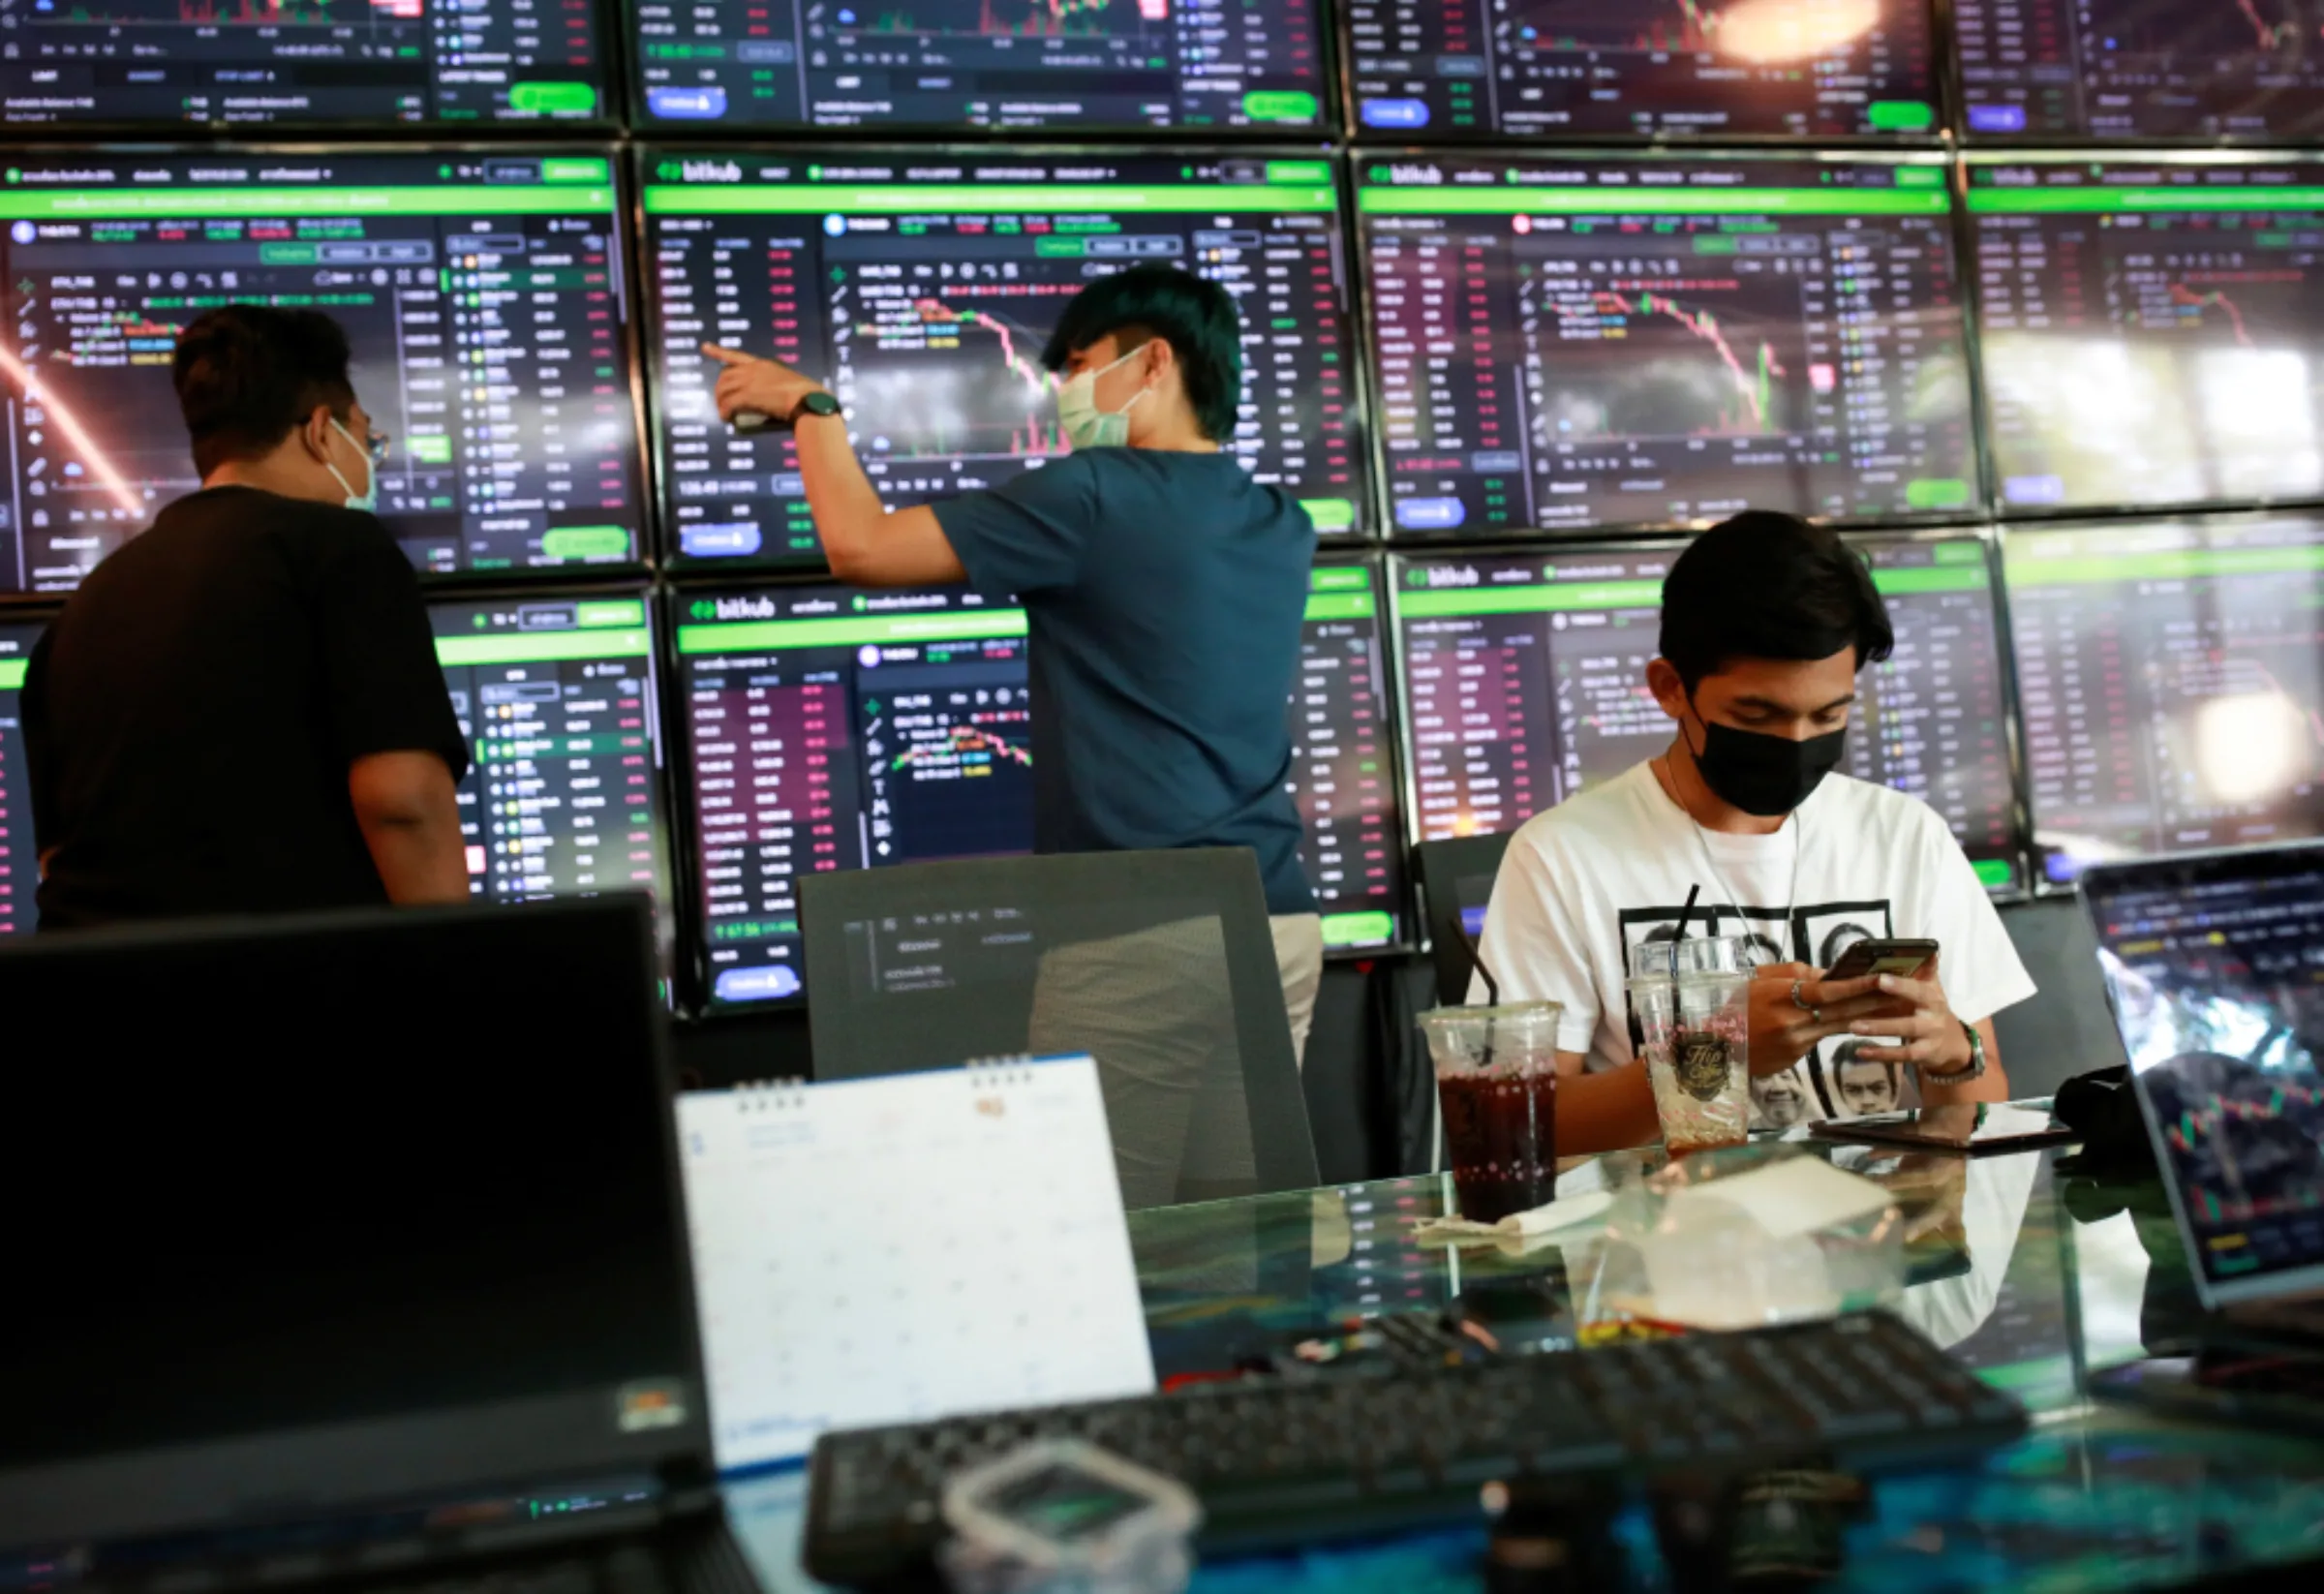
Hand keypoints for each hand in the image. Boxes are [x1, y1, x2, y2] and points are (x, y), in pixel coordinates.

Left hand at [701, 342, 827, 422]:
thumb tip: (775, 399)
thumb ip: (777, 385)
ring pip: (723, 389)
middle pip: (725, 376)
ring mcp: (749, 381)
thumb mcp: (789, 382)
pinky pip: (728, 403)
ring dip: (720, 402)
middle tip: (721, 402)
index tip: (705, 347)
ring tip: (724, 413)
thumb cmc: (806, 395)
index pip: (735, 355)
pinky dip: (724, 412)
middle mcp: (752, 369)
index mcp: (763, 364)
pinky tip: (726, 419)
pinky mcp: (748, 396)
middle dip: (720, 389)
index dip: (718, 351)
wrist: (808, 399)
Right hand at [1748, 963, 1892, 1076]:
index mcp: (1781, 997)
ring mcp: (1795, 1043)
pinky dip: (1838, 1030)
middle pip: (1841, 1011)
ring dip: (1865, 1017)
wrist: (1716, 1045)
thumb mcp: (1759, 979)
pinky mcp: (1796, 1057)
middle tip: (1901, 994)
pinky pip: (1821, 1038)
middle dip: (1872, 1002)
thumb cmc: (1736, 1004)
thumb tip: (1827, 975)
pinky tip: (1858, 1024)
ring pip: (1837, 1027)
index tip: (1881, 978)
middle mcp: (1791, 1022)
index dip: (1856, 985)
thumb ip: (1795, 975)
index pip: (1827, 990)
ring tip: (1891, 1009)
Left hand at [1846, 954, 1973, 1073]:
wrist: (1953, 1043)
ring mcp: (1930, 1035)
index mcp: (1932, 995)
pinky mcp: (1923, 1054)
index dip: (1901, 983)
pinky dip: (1881, 1053)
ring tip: (1853, 1027)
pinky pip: (1902, 1054)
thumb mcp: (1932, 989)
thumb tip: (1927, 948)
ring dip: (1879, 1028)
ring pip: (1905, 1030)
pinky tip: (1860, 1051)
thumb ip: (1926, 970)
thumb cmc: (1932, 1010)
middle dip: (1894, 998)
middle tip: (1869, 991)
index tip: (1879, 977)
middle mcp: (1933, 1014)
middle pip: (1915, 1002)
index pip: (1918, 986)